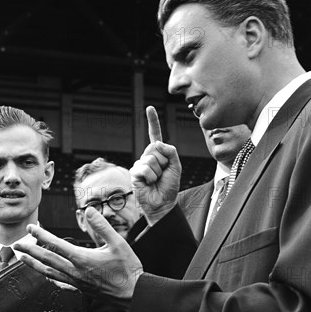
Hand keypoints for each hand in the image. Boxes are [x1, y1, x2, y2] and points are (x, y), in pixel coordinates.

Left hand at [15, 214, 142, 301]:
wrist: (133, 293)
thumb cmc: (127, 269)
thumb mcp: (118, 243)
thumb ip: (102, 226)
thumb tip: (89, 211)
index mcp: (82, 259)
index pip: (56, 245)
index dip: (41, 235)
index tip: (32, 228)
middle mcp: (75, 272)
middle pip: (46, 260)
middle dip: (29, 251)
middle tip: (17, 244)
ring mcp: (76, 282)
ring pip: (49, 272)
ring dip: (33, 264)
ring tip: (22, 258)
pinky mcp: (80, 289)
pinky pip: (59, 283)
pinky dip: (49, 278)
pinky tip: (45, 276)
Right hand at [131, 106, 180, 224]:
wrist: (162, 203)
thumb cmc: (169, 187)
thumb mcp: (176, 166)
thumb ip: (171, 151)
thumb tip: (157, 143)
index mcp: (158, 154)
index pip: (155, 135)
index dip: (153, 122)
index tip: (150, 108)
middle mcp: (147, 157)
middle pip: (155, 147)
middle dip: (163, 161)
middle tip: (162, 174)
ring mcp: (140, 164)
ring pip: (151, 159)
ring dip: (157, 172)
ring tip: (156, 180)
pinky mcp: (134, 173)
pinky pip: (145, 168)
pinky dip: (151, 177)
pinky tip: (149, 183)